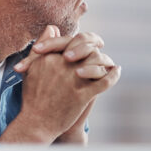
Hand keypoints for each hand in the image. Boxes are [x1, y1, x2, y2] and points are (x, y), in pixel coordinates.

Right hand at [1, 27, 119, 142]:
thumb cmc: (33, 96)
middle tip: (100, 46)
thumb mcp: (33, 67)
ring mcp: (73, 80)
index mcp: (51, 57)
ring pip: (97, 61)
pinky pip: (104, 81)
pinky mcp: (82, 95)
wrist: (36, 123)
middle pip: (87, 48)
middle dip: (94, 47)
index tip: (89, 43)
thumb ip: (43, 45)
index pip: (72, 41)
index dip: (82, 41)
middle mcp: (63, 65)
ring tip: (108, 62)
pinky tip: (117, 71)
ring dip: (105, 61)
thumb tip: (52, 27)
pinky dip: (114, 75)